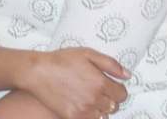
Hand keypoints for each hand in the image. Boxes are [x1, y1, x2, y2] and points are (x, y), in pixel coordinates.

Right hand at [15, 48, 129, 118]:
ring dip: (100, 108)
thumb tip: (127, 75)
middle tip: (99, 90)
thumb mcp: (88, 54)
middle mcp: (94, 99)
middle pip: (114, 107)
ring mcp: (83, 111)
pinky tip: (82, 104)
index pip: (122, 95)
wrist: (38, 72)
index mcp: (100, 83)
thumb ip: (111, 65)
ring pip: (103, 116)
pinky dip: (89, 115)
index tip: (111, 85)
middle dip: (110, 99)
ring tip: (90, 97)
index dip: (118, 89)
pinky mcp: (72, 117)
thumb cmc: (62, 60)